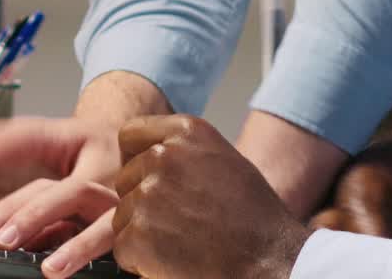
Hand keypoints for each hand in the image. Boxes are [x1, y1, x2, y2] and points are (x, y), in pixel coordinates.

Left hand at [109, 115, 309, 278]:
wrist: (269, 261)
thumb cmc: (254, 217)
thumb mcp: (222, 160)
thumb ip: (185, 152)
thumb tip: (152, 156)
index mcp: (186, 131)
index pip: (130, 135)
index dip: (136, 161)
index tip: (148, 180)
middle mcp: (164, 155)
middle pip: (125, 178)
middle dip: (141, 201)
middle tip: (175, 222)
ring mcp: (150, 193)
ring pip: (122, 214)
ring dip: (142, 233)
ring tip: (180, 242)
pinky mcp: (140, 233)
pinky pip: (123, 247)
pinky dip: (140, 261)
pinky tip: (172, 261)